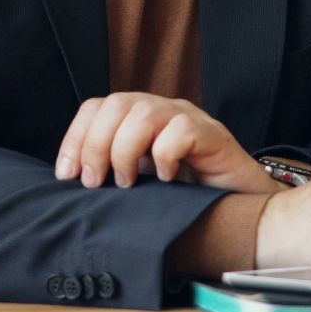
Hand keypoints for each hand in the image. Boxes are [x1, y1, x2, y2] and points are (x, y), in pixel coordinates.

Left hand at [54, 93, 275, 193]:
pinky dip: (165, 156)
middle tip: (96, 183)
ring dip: (125, 151)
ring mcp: (189, 119)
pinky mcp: (213, 135)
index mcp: (138, 119)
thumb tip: (70, 181)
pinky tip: (167, 179)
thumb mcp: (139, 183)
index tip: (67, 175)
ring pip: (145, 112)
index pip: (97, 107)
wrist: (242, 208)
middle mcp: (162, 111)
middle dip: (96, 145)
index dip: (76, 136)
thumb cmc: (187, 197)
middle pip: (116, 103)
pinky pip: (180, 131)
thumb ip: (110, 174)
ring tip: (129, 184)